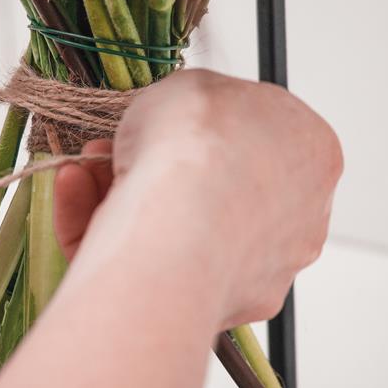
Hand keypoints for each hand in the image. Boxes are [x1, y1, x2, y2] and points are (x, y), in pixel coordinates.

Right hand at [55, 69, 341, 328]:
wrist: (176, 224)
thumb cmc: (197, 146)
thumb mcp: (191, 82)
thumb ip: (196, 96)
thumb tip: (187, 111)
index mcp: (313, 153)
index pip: (257, 133)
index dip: (202, 122)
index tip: (162, 117)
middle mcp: (298, 217)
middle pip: (216, 184)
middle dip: (158, 163)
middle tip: (112, 146)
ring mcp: (260, 267)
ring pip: (181, 226)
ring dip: (122, 192)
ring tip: (83, 170)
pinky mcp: (211, 305)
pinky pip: (154, 261)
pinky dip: (108, 228)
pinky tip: (74, 194)